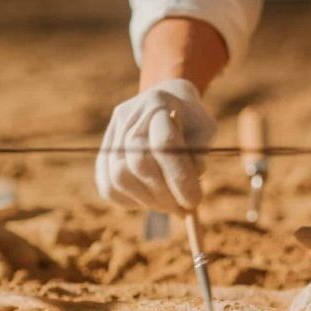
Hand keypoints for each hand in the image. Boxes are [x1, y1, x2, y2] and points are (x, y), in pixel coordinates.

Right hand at [95, 78, 215, 213]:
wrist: (167, 101)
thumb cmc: (191, 119)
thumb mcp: (206, 129)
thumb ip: (199, 155)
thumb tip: (188, 188)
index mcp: (158, 103)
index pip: (164, 144)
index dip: (179, 177)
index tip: (194, 201)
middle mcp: (129, 116)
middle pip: (138, 163)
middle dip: (163, 194)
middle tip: (182, 209)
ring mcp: (112, 133)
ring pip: (119, 178)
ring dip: (147, 200)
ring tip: (169, 205)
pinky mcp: (103, 153)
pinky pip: (108, 187)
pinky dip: (131, 201)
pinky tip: (150, 199)